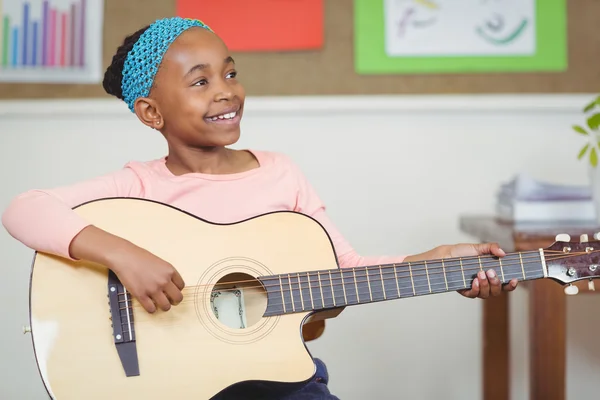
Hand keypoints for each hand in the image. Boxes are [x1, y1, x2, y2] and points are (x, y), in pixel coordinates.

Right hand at [70, 225, 184, 312]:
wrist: (124, 257)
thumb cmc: (140, 257)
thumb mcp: (159, 262)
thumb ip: (166, 274)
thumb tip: (169, 286)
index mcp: (170, 271)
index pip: (181, 286)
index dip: (177, 290)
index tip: (171, 291)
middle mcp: (164, 281)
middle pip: (178, 298)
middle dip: (174, 301)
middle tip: (168, 300)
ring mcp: (153, 289)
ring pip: (166, 307)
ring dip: (163, 307)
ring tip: (159, 304)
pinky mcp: (141, 295)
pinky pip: (151, 309)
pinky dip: (151, 309)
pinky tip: (148, 304)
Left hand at [444, 242, 517, 298]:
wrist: (446, 255)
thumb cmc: (462, 252)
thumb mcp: (478, 247)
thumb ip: (492, 248)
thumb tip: (503, 253)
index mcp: (491, 275)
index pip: (505, 284)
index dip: (512, 285)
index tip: (514, 279)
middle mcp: (485, 283)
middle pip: (497, 291)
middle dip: (496, 282)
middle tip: (490, 271)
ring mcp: (476, 288)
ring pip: (486, 294)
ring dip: (486, 285)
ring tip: (480, 273)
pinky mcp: (465, 291)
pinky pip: (474, 295)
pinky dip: (476, 289)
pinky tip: (475, 281)